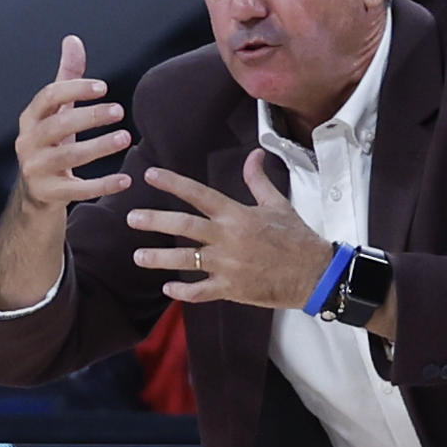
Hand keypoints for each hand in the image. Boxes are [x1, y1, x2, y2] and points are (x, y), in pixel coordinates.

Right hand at [14, 35, 131, 209]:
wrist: (35, 196)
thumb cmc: (50, 146)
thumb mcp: (55, 114)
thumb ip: (66, 78)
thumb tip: (73, 39)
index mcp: (30, 119)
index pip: (49, 97)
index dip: (74, 90)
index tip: (104, 87)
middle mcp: (28, 143)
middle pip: (58, 125)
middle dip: (89, 116)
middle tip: (119, 110)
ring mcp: (35, 170)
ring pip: (68, 156)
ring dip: (99, 147)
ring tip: (126, 138)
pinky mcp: (48, 194)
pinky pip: (77, 190)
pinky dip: (103, 185)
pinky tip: (126, 180)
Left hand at [126, 149, 331, 308]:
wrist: (315, 273)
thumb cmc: (297, 238)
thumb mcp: (278, 205)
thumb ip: (258, 180)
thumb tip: (254, 154)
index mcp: (237, 215)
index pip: (199, 194)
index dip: (173, 183)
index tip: (150, 175)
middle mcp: (228, 238)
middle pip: (184, 226)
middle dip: (154, 221)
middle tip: (131, 218)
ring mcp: (228, 265)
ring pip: (185, 260)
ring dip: (159, 258)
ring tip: (138, 256)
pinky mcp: (232, 289)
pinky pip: (200, 292)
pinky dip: (182, 292)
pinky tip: (168, 288)